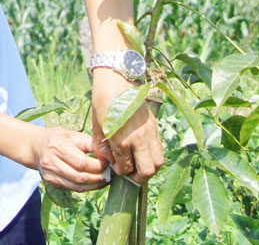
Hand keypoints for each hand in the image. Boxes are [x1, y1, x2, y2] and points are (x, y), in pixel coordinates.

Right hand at [30, 127, 108, 191]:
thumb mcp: (73, 134)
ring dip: (95, 185)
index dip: (98, 165)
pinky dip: (86, 187)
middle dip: (99, 178)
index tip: (108, 162)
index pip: (82, 162)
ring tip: (105, 180)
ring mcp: (50, 175)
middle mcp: (51, 162)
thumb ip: (91, 143)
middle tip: (110, 174)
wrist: (36, 147)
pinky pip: (73, 189)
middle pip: (80, 177)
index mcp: (57, 146)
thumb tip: (109, 155)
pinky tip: (94, 182)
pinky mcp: (52, 183)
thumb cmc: (58, 138)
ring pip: (77, 186)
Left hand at [90, 69, 164, 184]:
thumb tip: (110, 161)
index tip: (116, 168)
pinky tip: (142, 151)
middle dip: (138, 177)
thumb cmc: (103, 103)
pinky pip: (159, 148)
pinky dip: (153, 155)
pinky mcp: (155, 126)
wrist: (117, 81)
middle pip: (148, 171)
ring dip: (149, 167)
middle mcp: (139, 139)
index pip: (126, 168)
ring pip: (158, 162)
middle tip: (130, 173)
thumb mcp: (98, 127)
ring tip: (138, 163)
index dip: (120, 172)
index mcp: (122, 140)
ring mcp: (150, 133)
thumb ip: (104, 148)